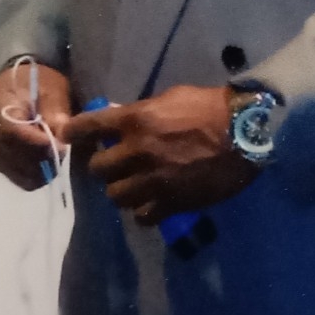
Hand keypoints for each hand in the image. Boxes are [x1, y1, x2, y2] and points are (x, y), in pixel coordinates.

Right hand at [0, 60, 71, 190]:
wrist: (17, 84)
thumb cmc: (35, 81)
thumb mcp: (50, 88)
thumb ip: (55, 111)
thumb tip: (62, 138)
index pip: (10, 131)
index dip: (37, 142)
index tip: (62, 146)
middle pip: (12, 155)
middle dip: (43, 156)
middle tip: (65, 150)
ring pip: (15, 170)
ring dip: (40, 167)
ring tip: (57, 153)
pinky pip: (15, 176)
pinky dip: (33, 174)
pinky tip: (46, 162)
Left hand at [66, 84, 258, 224]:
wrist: (246, 133)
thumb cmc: (211, 107)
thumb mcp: (171, 98)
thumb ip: (142, 111)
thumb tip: (121, 119)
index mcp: (136, 120)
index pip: (88, 127)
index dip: (73, 133)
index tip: (67, 136)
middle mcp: (137, 152)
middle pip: (97, 169)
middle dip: (103, 167)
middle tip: (114, 164)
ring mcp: (154, 180)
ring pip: (116, 196)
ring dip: (122, 191)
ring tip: (134, 186)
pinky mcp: (172, 202)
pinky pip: (142, 216)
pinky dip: (144, 211)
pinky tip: (153, 203)